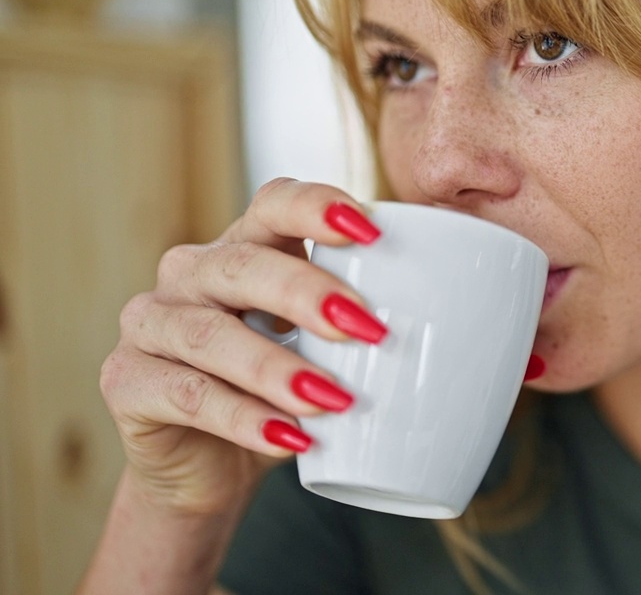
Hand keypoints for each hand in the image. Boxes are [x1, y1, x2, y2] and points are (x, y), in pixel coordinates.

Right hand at [100, 178, 385, 515]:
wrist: (213, 467)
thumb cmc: (286, 391)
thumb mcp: (330, 352)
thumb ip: (374, 328)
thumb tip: (485, 336)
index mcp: (246, 247)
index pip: (274, 202)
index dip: (318, 208)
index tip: (374, 232)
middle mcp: (190, 273)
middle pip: (241, 264)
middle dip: (307, 293)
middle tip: (367, 329)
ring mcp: (149, 323)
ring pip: (209, 336)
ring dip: (277, 368)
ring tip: (335, 400)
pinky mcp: (126, 381)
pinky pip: (186, 395)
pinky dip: (243, 419)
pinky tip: (290, 439)